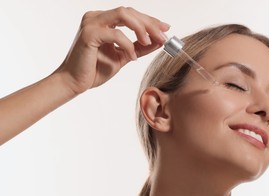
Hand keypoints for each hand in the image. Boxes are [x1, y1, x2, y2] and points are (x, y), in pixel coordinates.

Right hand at [55, 6, 169, 93]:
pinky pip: (115, 34)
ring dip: (141, 28)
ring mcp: (91, 23)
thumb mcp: (124, 57)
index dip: (150, 20)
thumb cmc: (95, 69)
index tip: (165, 29)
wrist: (75, 83)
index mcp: (103, 20)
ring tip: (149, 42)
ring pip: (123, 15)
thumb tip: (159, 41)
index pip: (131, 14)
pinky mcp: (88, 34)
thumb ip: (139, 48)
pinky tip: (132, 57)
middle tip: (163, 36)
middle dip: (149, 23)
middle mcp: (96, 17)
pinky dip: (128, 45)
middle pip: (129, 12)